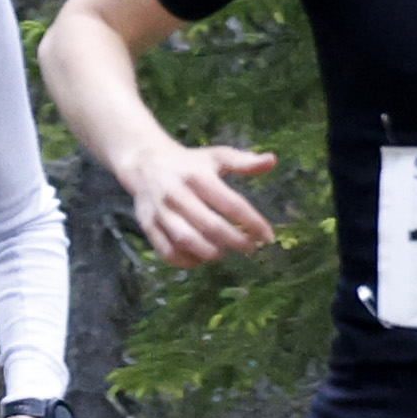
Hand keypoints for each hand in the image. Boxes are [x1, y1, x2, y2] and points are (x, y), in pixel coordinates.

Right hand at [116, 137, 280, 265]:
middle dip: (235, 241)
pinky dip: (185, 260)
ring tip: (224, 253)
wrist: (144, 163)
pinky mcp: (147, 224)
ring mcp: (160, 211)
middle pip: (210, 226)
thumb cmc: (189, 164)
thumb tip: (272, 161)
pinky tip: (200, 259)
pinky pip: (166, 250)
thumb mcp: (216, 157)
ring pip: (186, 240)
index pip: (231, 204)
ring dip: (210, 252)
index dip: (252, 223)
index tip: (267, 236)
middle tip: (250, 248)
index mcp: (198, 176)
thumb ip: (244, 162)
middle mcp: (177, 194)